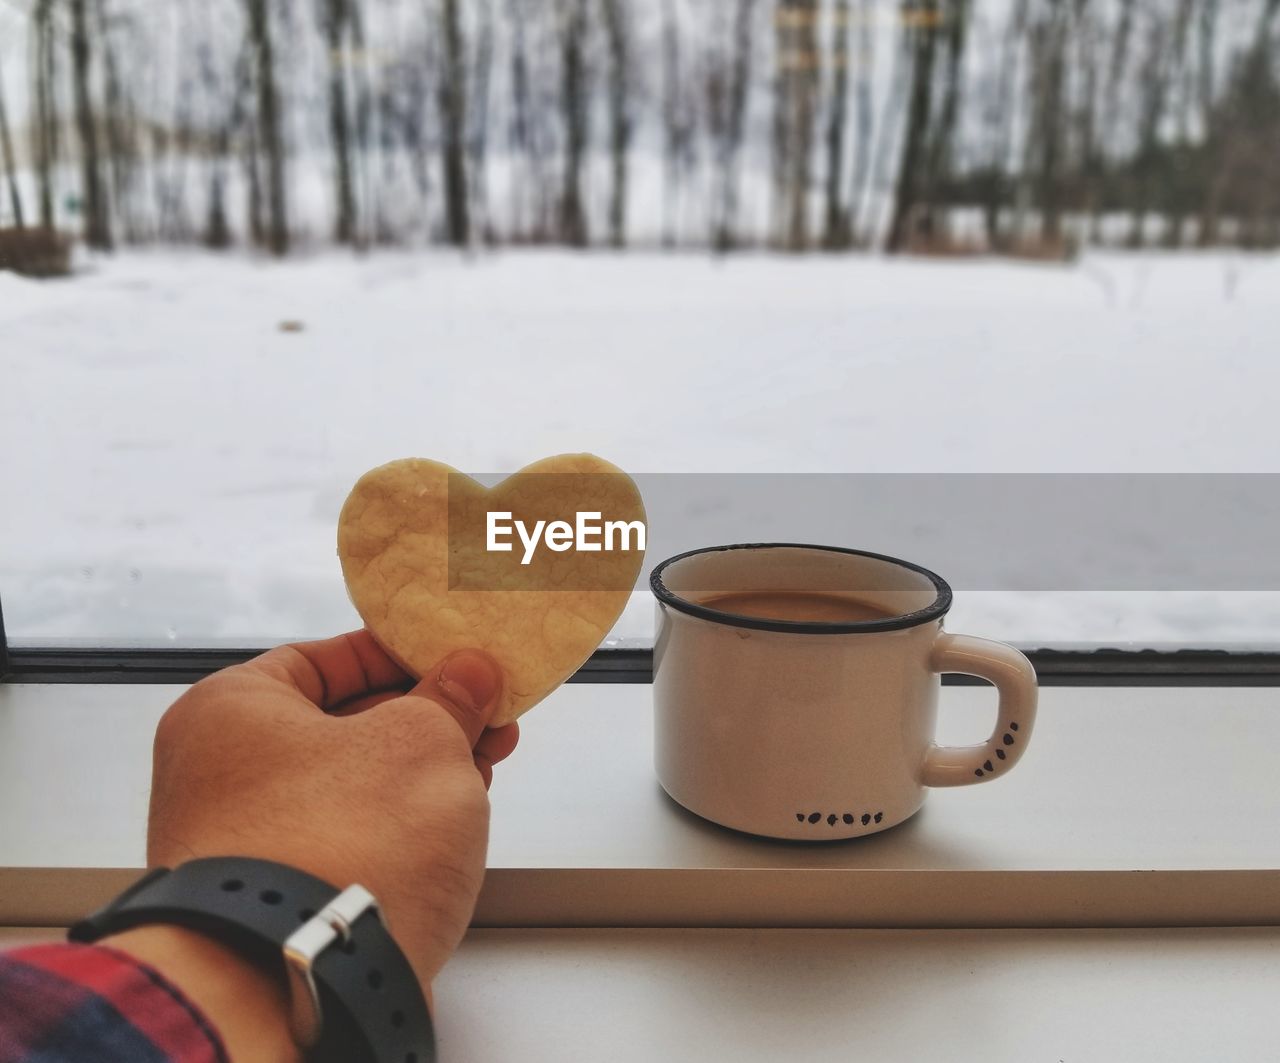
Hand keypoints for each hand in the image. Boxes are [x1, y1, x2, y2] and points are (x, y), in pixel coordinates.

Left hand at [142, 629, 517, 990]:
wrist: (306, 978)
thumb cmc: (343, 843)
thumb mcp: (422, 741)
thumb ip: (449, 700)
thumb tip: (469, 676)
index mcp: (229, 711)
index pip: (322, 658)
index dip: (399, 655)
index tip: (452, 659)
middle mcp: (218, 776)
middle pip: (339, 726)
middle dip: (424, 719)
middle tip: (484, 715)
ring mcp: (240, 844)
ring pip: (347, 787)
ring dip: (419, 775)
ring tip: (483, 767)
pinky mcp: (274, 900)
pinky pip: (343, 840)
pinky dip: (394, 828)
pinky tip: (449, 824)